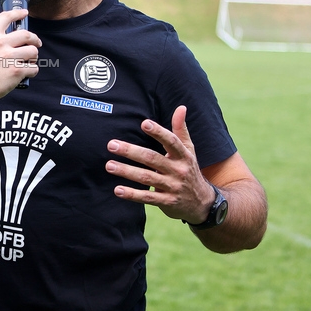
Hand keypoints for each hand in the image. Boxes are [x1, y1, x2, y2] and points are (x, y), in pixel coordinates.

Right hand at [0, 8, 40, 104]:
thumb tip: (10, 41)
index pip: (6, 17)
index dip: (17, 13)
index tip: (24, 13)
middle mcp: (0, 43)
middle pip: (27, 34)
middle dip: (35, 39)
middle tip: (37, 43)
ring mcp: (10, 57)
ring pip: (33, 51)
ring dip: (34, 56)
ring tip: (29, 61)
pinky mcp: (17, 71)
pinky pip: (33, 68)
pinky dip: (32, 71)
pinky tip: (27, 74)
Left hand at [105, 105, 214, 222]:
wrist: (202, 203)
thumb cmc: (189, 170)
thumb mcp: (189, 151)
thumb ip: (181, 130)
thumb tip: (181, 107)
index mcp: (183, 156)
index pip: (171, 141)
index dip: (158, 132)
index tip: (144, 123)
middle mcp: (178, 170)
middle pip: (152, 159)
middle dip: (131, 151)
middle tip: (112, 145)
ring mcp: (172, 187)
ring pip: (146, 177)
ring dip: (126, 171)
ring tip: (109, 165)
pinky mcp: (166, 202)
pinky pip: (147, 197)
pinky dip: (132, 194)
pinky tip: (118, 190)